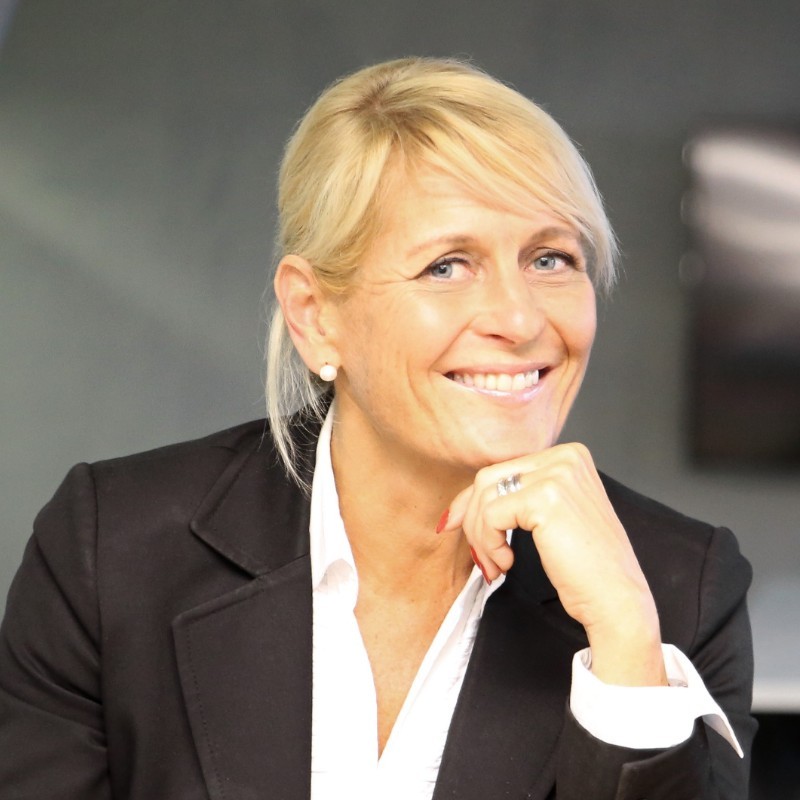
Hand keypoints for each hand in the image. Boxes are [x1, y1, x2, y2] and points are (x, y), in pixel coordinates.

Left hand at [440, 443, 666, 686]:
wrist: (616, 599)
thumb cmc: (585, 566)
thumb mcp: (548, 518)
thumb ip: (513, 500)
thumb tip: (455, 510)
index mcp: (568, 456)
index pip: (502, 469)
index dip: (473, 501)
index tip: (458, 526)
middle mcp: (565, 457)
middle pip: (488, 478)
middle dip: (473, 520)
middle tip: (482, 558)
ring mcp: (557, 474)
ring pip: (484, 496)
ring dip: (480, 537)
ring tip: (496, 565)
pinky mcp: (545, 498)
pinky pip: (491, 515)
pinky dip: (489, 543)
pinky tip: (508, 562)